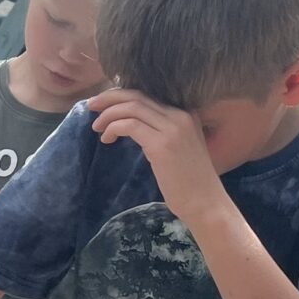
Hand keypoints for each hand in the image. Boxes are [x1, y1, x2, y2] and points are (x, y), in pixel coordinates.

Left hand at [89, 87, 225, 225]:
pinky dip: (113, 128)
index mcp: (187, 114)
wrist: (207, 204)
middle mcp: (181, 115)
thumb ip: (162, 133)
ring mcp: (173, 128)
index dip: (123, 95)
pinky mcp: (162, 144)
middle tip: (92, 106)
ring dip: (109, 114)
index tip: (105, 103)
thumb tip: (135, 127)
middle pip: (138, 95)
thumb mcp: (179, 148)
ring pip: (131, 107)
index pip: (148, 94)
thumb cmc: (192, 183)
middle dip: (110, 98)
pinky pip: (129, 125)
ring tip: (97, 127)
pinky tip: (107, 139)